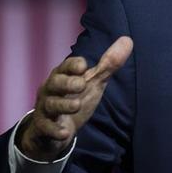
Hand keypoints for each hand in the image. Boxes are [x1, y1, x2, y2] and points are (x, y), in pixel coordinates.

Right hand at [18, 36, 133, 160]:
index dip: (73, 65)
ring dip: (63, 105)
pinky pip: (46, 128)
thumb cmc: (75, 99)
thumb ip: (109, 64)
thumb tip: (128, 40)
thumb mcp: (93, 82)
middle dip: (67, 82)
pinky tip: (65, 133)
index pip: (65, 66)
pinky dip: (55, 130)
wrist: (55, 131)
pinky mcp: (43, 127)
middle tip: (81, 84)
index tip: (84, 66)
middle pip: (55, 82)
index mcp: (62, 76)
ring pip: (51, 104)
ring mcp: (45, 108)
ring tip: (76, 106)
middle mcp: (50, 89)